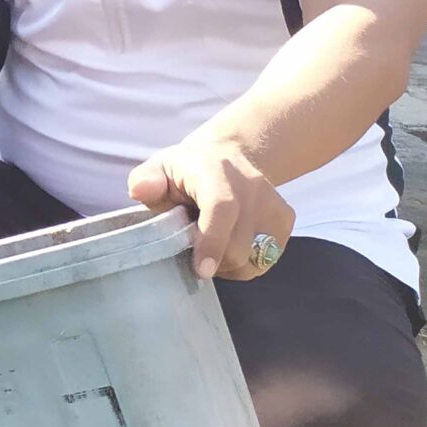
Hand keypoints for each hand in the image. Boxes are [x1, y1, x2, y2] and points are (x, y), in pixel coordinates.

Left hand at [129, 130, 293, 280]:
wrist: (228, 156)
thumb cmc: (186, 171)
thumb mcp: (159, 168)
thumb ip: (145, 180)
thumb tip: (141, 190)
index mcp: (216, 171)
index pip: (222, 208)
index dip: (213, 241)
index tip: (201, 270)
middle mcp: (252, 185)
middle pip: (240, 244)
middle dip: (214, 261)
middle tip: (191, 254)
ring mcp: (273, 203)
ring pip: (255, 257)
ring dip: (229, 266)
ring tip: (210, 250)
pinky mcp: (285, 219)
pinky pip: (265, 259)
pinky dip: (245, 264)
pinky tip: (228, 247)